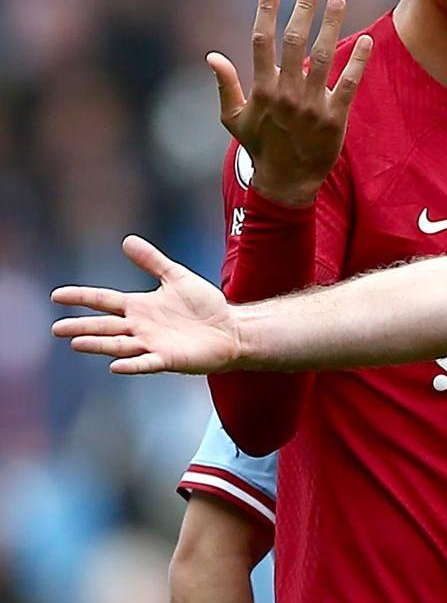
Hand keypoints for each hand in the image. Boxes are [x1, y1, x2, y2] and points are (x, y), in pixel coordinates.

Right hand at [50, 236, 242, 374]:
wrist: (231, 329)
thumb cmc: (204, 305)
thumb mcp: (177, 277)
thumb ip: (152, 262)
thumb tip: (127, 240)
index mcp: (138, 307)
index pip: (103, 301)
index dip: (81, 297)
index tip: (57, 295)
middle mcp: (140, 327)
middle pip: (104, 326)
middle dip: (81, 327)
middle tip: (56, 329)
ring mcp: (151, 344)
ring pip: (119, 345)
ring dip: (99, 345)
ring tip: (76, 343)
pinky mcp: (167, 359)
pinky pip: (146, 363)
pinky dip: (132, 364)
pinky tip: (115, 365)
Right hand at [209, 0, 372, 205]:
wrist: (286, 182)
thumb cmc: (260, 147)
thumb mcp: (233, 119)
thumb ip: (225, 86)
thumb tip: (212, 57)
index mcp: (261, 88)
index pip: (262, 40)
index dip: (267, 10)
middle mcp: (286, 92)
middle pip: (296, 41)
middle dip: (304, 9)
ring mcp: (312, 104)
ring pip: (323, 56)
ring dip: (332, 26)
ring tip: (338, 0)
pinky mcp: (335, 117)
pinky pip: (349, 83)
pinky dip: (357, 61)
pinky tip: (366, 39)